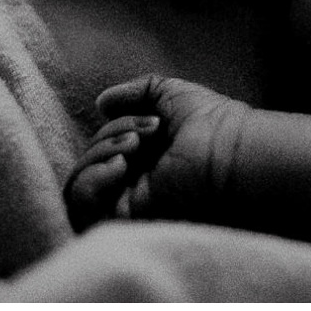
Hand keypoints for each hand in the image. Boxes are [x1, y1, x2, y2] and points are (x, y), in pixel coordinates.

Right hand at [64, 75, 247, 231]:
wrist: (232, 152)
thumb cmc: (211, 122)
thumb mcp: (169, 93)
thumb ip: (134, 92)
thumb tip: (101, 103)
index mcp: (141, 156)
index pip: (101, 145)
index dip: (115, 126)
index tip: (154, 120)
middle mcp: (130, 180)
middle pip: (88, 159)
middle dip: (110, 136)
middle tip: (149, 132)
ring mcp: (125, 200)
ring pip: (78, 182)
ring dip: (97, 156)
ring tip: (132, 149)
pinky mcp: (123, 218)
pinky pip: (80, 205)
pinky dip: (89, 181)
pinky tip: (119, 167)